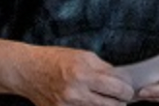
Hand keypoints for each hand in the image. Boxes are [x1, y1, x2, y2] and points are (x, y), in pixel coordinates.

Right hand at [12, 45, 135, 105]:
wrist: (28, 71)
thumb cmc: (56, 60)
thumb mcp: (84, 56)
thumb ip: (105, 69)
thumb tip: (123, 79)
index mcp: (83, 74)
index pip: (117, 88)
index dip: (127, 90)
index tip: (130, 89)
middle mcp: (75, 93)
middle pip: (110, 105)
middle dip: (120, 101)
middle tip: (123, 97)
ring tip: (109, 100)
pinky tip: (92, 103)